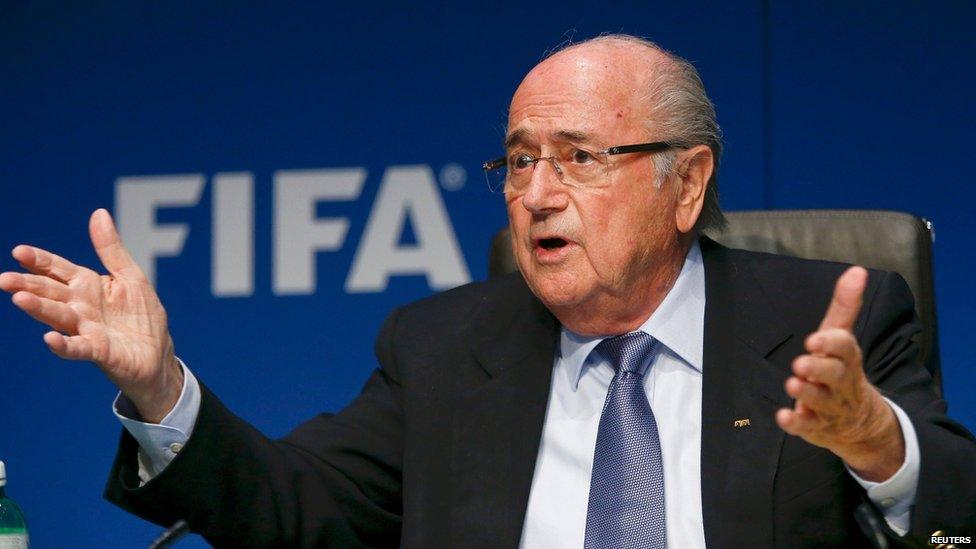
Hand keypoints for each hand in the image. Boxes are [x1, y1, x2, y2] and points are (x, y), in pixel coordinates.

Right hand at [0, 209, 181, 421]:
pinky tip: (49, 339)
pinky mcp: (99, 351)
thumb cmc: (141, 316)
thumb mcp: (131, 276)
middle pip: (50, 293)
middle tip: (4, 279)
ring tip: (20, 299)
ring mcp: (87, 330)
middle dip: (28, 285)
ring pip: (59, 317)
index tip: (19, 251)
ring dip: (40, 309)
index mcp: (88, 286)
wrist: (158, 355)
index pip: (58, 270)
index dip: (39, 261)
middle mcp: (81, 308)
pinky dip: (63, 345)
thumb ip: (111, 249)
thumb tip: (98, 213)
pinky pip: (78, 348)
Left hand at [775, 266, 904, 481]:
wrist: (861, 422)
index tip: (815, 339)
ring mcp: (830, 407)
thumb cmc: (842, 370)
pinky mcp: (816, 426)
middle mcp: (841, 384)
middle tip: (801, 364)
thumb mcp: (842, 338)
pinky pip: (807, 427)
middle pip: (835, 376)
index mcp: (847, 359)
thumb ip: (845, 306)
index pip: (846, 349)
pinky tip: (784, 416)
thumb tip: (857, 270)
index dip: (831, 344)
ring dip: (806, 393)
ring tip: (793, 384)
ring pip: (821, 401)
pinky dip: (795, 423)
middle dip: (819, 369)